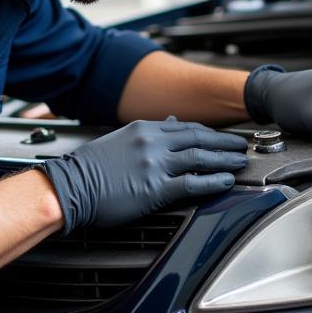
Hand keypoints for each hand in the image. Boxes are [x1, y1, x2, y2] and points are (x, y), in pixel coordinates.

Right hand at [42, 117, 247, 233]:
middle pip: (199, 138)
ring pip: (201, 158)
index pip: (186, 126)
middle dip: (224, 143)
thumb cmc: (90, 168)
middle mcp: (153, 142)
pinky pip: (192, 183)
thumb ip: (148, 133)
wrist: (70, 187)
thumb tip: (172, 123)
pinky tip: (226, 181)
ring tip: (241, 162)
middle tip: (241, 146)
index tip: (223, 137)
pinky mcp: (155, 188)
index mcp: (144, 129)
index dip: (209, 132)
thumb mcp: (120, 140)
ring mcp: (155, 165)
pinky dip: (213, 182)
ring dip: (225, 160)